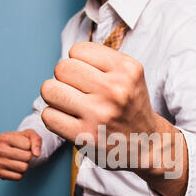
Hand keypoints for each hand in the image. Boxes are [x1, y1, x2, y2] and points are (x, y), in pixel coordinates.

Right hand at [0, 129, 41, 180]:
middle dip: (29, 157)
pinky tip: (15, 167)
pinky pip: (18, 177)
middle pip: (26, 157)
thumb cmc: (22, 141)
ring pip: (23, 168)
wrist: (15, 150)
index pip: (28, 145)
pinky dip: (21, 174)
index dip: (30, 146)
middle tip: (23, 154)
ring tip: (19, 160)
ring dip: (25, 165)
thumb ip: (36, 140)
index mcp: (4, 137)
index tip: (24, 145)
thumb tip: (36, 154)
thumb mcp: (31, 135)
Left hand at [40, 42, 156, 167]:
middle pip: (61, 68)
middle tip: (77, 92)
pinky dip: (53, 118)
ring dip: (55, 97)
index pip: (77, 50)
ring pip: (49, 89)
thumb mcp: (128, 76)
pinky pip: (48, 116)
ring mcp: (100, 114)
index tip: (87, 77)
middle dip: (64, 78)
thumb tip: (63, 62)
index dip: (77, 63)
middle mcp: (115, 90)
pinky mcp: (86, 136)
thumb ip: (100, 62)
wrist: (147, 145)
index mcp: (127, 69)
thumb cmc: (129, 108)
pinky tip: (68, 121)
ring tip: (70, 105)